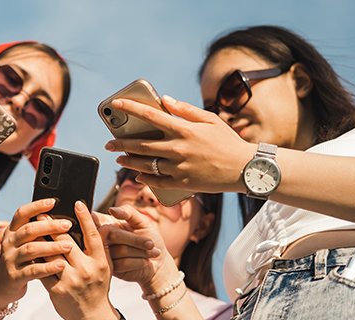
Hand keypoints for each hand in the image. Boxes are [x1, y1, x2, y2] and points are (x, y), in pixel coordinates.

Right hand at [0, 199, 73, 309]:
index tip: (53, 201)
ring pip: (31, 249)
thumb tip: (60, 217)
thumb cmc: (20, 260)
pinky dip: (47, 267)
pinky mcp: (15, 276)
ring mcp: (10, 260)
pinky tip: (61, 265)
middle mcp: (9, 243)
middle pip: (29, 230)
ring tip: (68, 245)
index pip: (22, 213)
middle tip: (68, 224)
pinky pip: (32, 270)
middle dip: (49, 226)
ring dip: (51, 246)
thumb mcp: (22, 243)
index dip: (36, 206)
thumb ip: (35, 231)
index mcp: (12, 231)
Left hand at [41, 201, 119, 319]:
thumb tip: (99, 224)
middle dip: (52, 225)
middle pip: (66, 241)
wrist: (92, 316)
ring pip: (51, 253)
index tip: (77, 203)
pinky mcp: (56, 290)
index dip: (85, 218)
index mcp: (100, 262)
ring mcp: (70, 280)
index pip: (92, 235)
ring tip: (32, 228)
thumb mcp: (106, 266)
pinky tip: (29, 249)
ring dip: (40, 239)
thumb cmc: (99, 287)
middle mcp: (86, 269)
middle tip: (43, 213)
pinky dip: (36, 259)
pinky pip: (43, 270)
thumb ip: (101, 246)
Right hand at [103, 205, 174, 289]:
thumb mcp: (142, 221)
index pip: (96, 218)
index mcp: (107, 223)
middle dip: (135, 239)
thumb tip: (112, 210)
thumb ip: (128, 212)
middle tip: (151, 243)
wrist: (159, 263)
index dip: (100, 220)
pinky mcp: (111, 269)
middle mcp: (102, 239)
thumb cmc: (150, 238)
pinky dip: (138, 262)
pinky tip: (145, 262)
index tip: (115, 224)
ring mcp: (105, 255)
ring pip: (120, 250)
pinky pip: (122, 264)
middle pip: (111, 234)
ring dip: (140, 252)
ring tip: (151, 252)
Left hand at [104, 96, 255, 193]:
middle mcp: (178, 148)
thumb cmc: (227, 142)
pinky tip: (138, 174)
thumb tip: (165, 100)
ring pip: (145, 165)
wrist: (244, 169)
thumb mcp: (210, 120)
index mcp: (184, 129)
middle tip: (109, 143)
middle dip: (120, 144)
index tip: (116, 103)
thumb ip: (185, 110)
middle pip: (141, 145)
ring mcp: (179, 168)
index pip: (150, 116)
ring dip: (128, 162)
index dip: (131, 108)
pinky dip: (145, 178)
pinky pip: (157, 182)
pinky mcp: (182, 184)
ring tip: (119, 158)